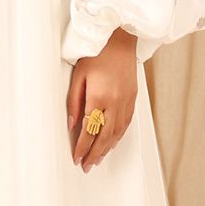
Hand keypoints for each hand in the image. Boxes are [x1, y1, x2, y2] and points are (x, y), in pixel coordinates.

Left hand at [66, 28, 136, 171]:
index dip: (82, 147)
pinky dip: (118, 137)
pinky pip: (126, 123)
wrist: (120, 39)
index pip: (89, 130)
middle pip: (104, 136)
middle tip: (87, 166)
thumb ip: (74, 102)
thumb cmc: (97, 53)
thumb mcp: (78, 76)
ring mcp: (126, 102)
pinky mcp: (132, 99)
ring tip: (97, 159)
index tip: (76, 158)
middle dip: (95, 154)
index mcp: (99, 97)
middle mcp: (115, 103)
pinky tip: (112, 143)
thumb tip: (71, 124)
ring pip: (117, 133)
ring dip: (107, 149)